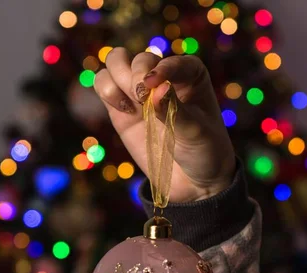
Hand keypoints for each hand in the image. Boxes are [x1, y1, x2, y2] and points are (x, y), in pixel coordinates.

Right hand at [94, 48, 235, 202]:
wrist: (192, 180)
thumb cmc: (203, 151)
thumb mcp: (195, 132)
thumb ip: (173, 110)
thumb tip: (156, 89)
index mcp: (189, 73)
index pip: (170, 62)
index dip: (160, 69)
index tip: (153, 85)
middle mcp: (162, 76)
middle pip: (138, 58)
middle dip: (136, 75)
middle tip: (141, 98)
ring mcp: (139, 91)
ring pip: (115, 62)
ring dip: (117, 78)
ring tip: (131, 105)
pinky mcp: (121, 108)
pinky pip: (103, 84)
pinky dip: (107, 91)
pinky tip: (125, 111)